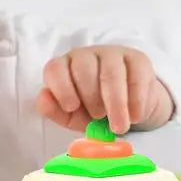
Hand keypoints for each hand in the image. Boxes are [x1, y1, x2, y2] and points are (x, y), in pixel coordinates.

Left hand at [35, 44, 173, 134]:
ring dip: (116, 102)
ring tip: (119, 126)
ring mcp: (112, 54)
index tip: (71, 107)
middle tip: (98, 118)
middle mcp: (86, 55)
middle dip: (90, 97)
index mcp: (64, 67)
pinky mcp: (137, 59)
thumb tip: (43, 100)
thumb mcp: (72, 116)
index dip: (61, 87)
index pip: (55, 69)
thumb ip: (54, 110)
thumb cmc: (93, 111)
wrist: (128, 109)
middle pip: (83, 68)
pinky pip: (136, 76)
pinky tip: (135, 116)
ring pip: (111, 72)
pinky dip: (136, 100)